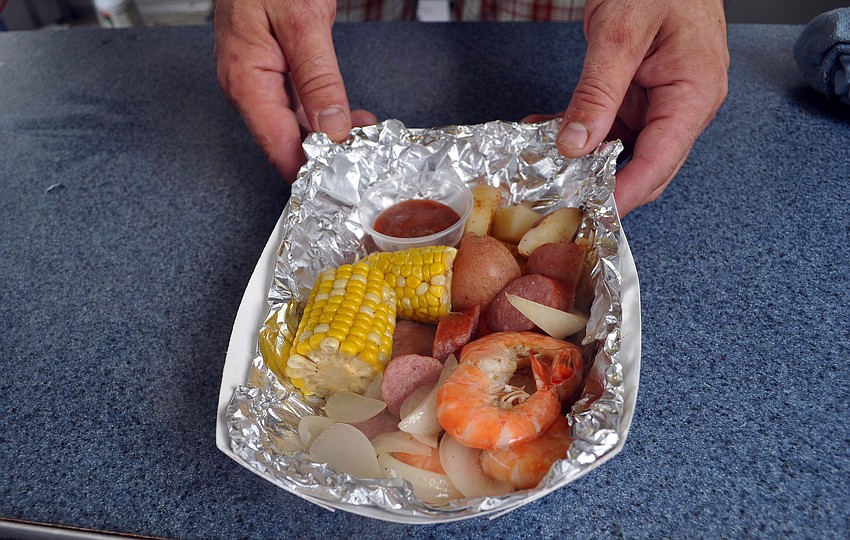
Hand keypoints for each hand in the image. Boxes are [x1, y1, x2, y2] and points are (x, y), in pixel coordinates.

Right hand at [214, 0, 375, 180]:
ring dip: (330, 135)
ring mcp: (259, 77)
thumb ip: (318, 78)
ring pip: (295, 124)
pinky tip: (349, 118)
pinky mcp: (272, 67)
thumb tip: (331, 129)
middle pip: (286, 140)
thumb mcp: (302, 21)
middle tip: (368, 160)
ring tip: (368, 137)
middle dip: (327, 155)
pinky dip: (325, 114)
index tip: (344, 184)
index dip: (311, 170)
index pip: (278, 147)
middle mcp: (247, 85)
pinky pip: (298, 103)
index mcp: (245, 80)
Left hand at [553, 0, 728, 215]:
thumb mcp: (620, 34)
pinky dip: (578, 131)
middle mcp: (683, 105)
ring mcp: (661, 101)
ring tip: (544, 168)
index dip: (626, 193)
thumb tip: (576, 144)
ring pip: (622, 148)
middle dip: (604, 185)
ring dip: (584, 160)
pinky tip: (545, 131)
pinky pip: (609, 125)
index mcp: (694, 94)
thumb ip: (598, 91)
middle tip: (561, 201)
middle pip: (646, 164)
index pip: (660, 161)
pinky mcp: (639, 94)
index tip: (593, 213)